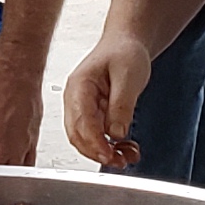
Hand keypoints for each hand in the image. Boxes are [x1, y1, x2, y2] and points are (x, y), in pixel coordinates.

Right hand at [60, 33, 151, 170]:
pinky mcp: (93, 114)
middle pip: (78, 135)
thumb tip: (117, 132)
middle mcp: (76, 100)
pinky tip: (125, 148)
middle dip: (97, 152)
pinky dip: (110, 145)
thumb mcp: (128, 75)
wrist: (126, 43)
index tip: (109, 155)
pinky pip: (97, 135)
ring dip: (104, 151)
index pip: (81, 122)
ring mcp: (83, 108)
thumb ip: (121, 105)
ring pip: (86, 139)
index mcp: (79, 87)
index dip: (94, 143)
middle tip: (119, 162)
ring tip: (126, 157)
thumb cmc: (124, 51)